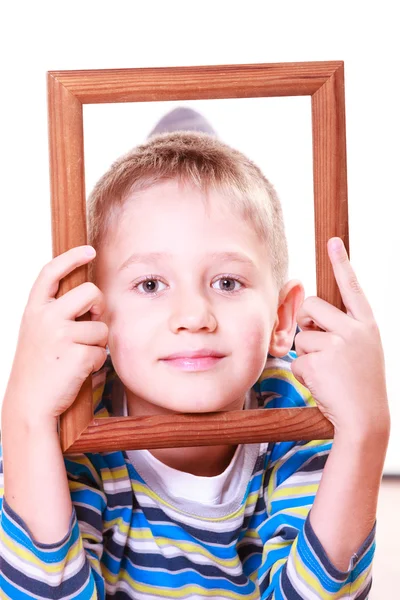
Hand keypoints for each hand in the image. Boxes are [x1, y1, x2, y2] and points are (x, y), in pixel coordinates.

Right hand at [2, 246, 107, 424]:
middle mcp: (45, 318)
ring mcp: (61, 335)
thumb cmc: (37, 368)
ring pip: (101, 327)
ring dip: (96, 344)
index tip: (89, 250)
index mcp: (34, 310)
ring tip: (77, 357)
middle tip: (92, 323)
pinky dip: (96, 363)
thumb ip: (56, 312)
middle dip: (99, 307)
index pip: (51, 272)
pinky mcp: (77, 354)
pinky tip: (79, 372)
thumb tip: (91, 297)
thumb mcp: (37, 332)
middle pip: (91, 292)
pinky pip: (102, 351)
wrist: (29, 403)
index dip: (71, 257)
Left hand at [291, 237, 389, 436]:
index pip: (352, 288)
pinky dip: (303, 373)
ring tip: (328, 372)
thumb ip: (343, 329)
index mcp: (367, 325)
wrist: (366, 419)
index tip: (333, 241)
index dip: (342, 263)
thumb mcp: (363, 350)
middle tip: (320, 346)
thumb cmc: (361, 385)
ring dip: (306, 354)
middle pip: (311, 306)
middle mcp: (354, 330)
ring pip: (300, 336)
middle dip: (306, 322)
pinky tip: (322, 384)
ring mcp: (337, 345)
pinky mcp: (319, 361)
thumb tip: (309, 312)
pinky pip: (296, 359)